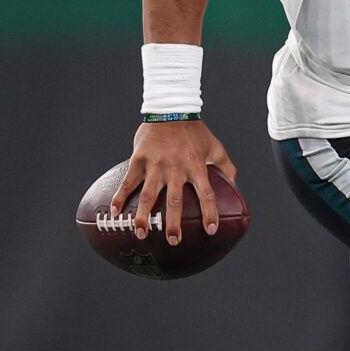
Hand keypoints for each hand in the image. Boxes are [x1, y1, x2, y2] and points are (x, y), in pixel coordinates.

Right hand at [109, 120, 237, 244]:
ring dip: (143, 215)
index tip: (210, 231)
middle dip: (173, 223)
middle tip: (173, 241)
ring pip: (148, 194)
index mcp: (196, 166)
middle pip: (174, 201)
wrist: (170, 109)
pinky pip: (128, 181)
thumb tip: (234, 188)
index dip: (210, 213)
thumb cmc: (195, 131)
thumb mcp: (215, 147)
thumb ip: (226, 167)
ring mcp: (156, 164)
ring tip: (141, 233)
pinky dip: (120, 196)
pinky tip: (114, 212)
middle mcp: (176, 167)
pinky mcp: (139, 159)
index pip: (206, 194)